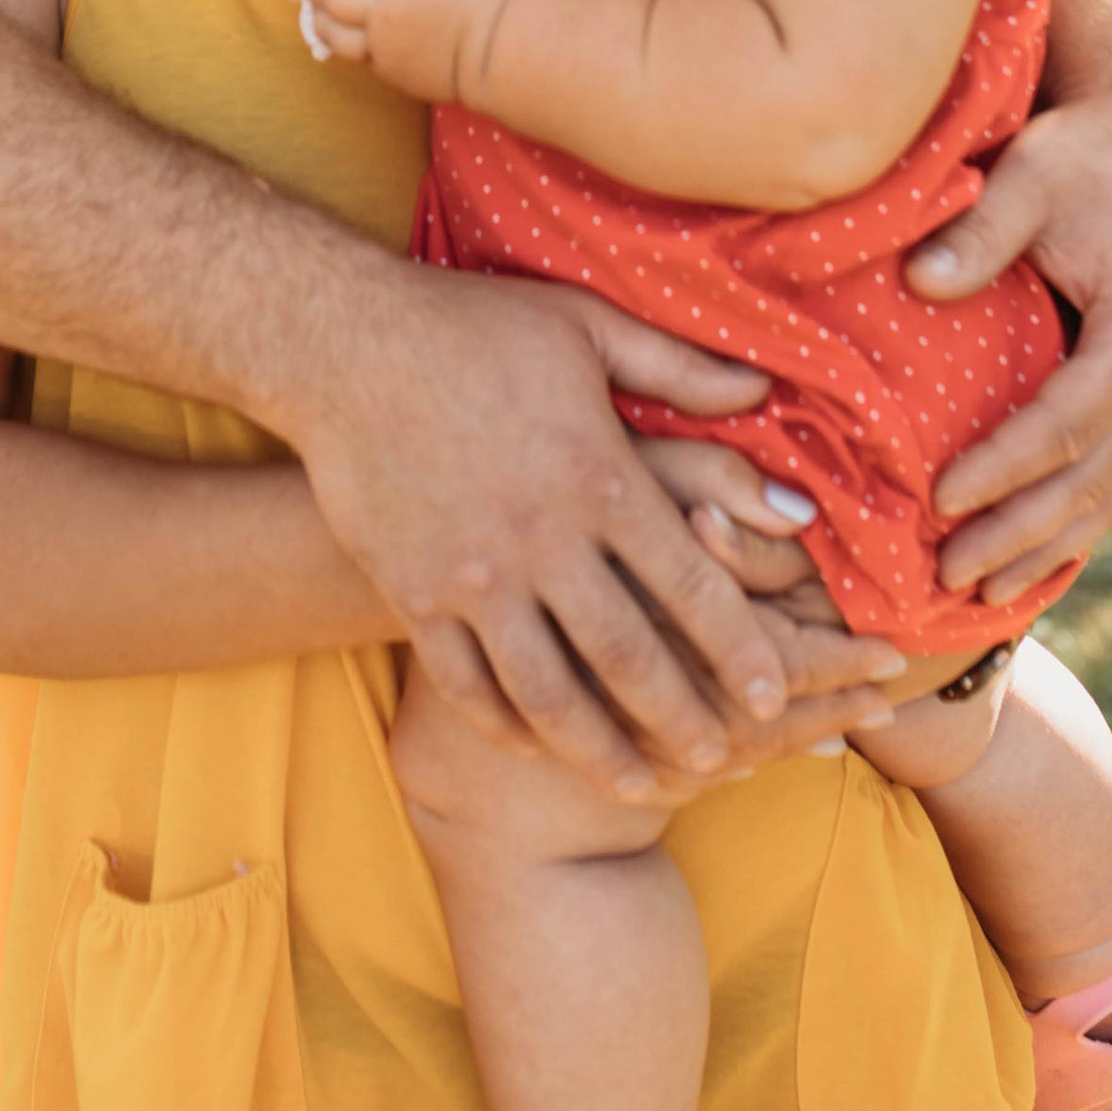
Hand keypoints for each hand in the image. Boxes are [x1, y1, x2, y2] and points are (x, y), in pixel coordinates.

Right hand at [287, 270, 885, 801]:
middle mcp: (543, 542)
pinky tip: (537, 744)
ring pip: (550, 694)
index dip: (738, 650)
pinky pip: (467, 685)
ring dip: (602, 750)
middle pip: (630, 658)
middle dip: (684, 720)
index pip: (691, 585)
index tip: (771, 697)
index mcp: (599, 477)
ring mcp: (473, 579)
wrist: (341, 341)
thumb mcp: (586, 325)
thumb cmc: (471, 325)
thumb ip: (678, 368)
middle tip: (721, 761)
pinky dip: (507, 727)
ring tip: (641, 784)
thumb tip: (764, 394)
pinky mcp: (412, 596)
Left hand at [908, 0, 1111, 604]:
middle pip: (1092, 477)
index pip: (1068, 419)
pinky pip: (1111, 477)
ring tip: (979, 592)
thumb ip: (980, 229)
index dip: (1005, 466)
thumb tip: (919, 282)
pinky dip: (1072, 526)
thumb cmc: (1079, 155)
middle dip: (1020, 531)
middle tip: (948, 574)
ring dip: (1046, 546)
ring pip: (1108, 491)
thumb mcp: (1031, 175)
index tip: (940, 499)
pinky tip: (1029, 566)